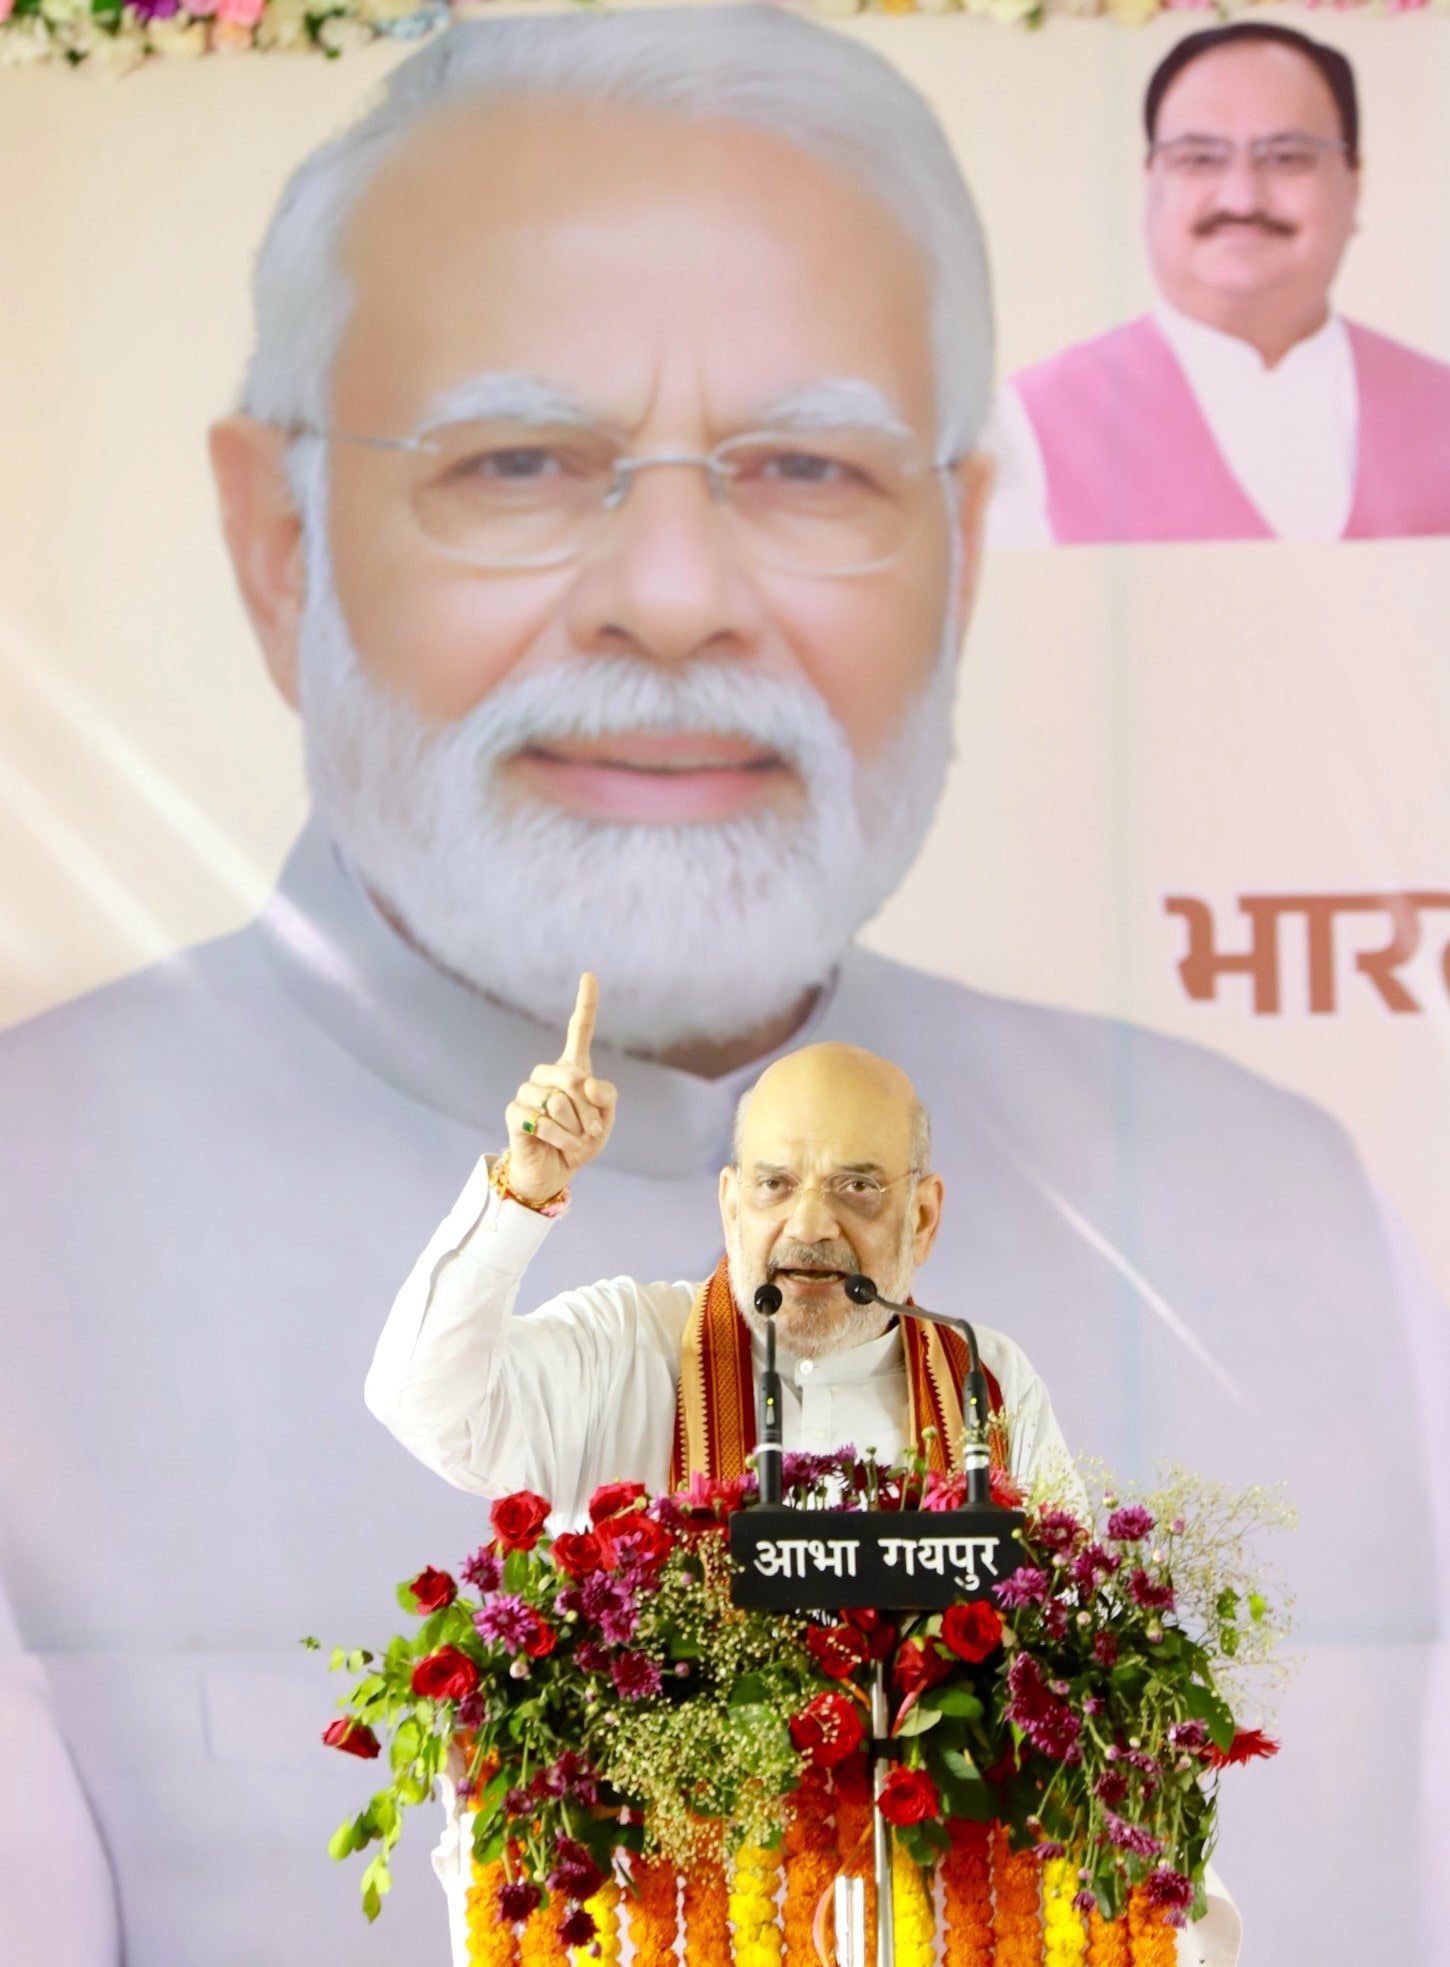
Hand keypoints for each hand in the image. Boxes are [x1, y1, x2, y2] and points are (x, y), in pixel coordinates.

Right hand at [504, 974, 616, 1204]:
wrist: (556, 1172)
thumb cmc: (581, 1142)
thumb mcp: (605, 1122)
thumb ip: (607, 1099)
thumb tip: (589, 1083)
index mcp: (574, 1069)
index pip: (579, 1029)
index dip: (585, 1003)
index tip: (589, 975)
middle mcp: (548, 1074)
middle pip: (572, 1076)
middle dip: (588, 1110)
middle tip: (592, 1132)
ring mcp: (528, 1091)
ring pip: (556, 1101)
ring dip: (574, 1129)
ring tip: (574, 1142)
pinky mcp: (515, 1112)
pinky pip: (540, 1119)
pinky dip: (558, 1137)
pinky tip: (560, 1145)